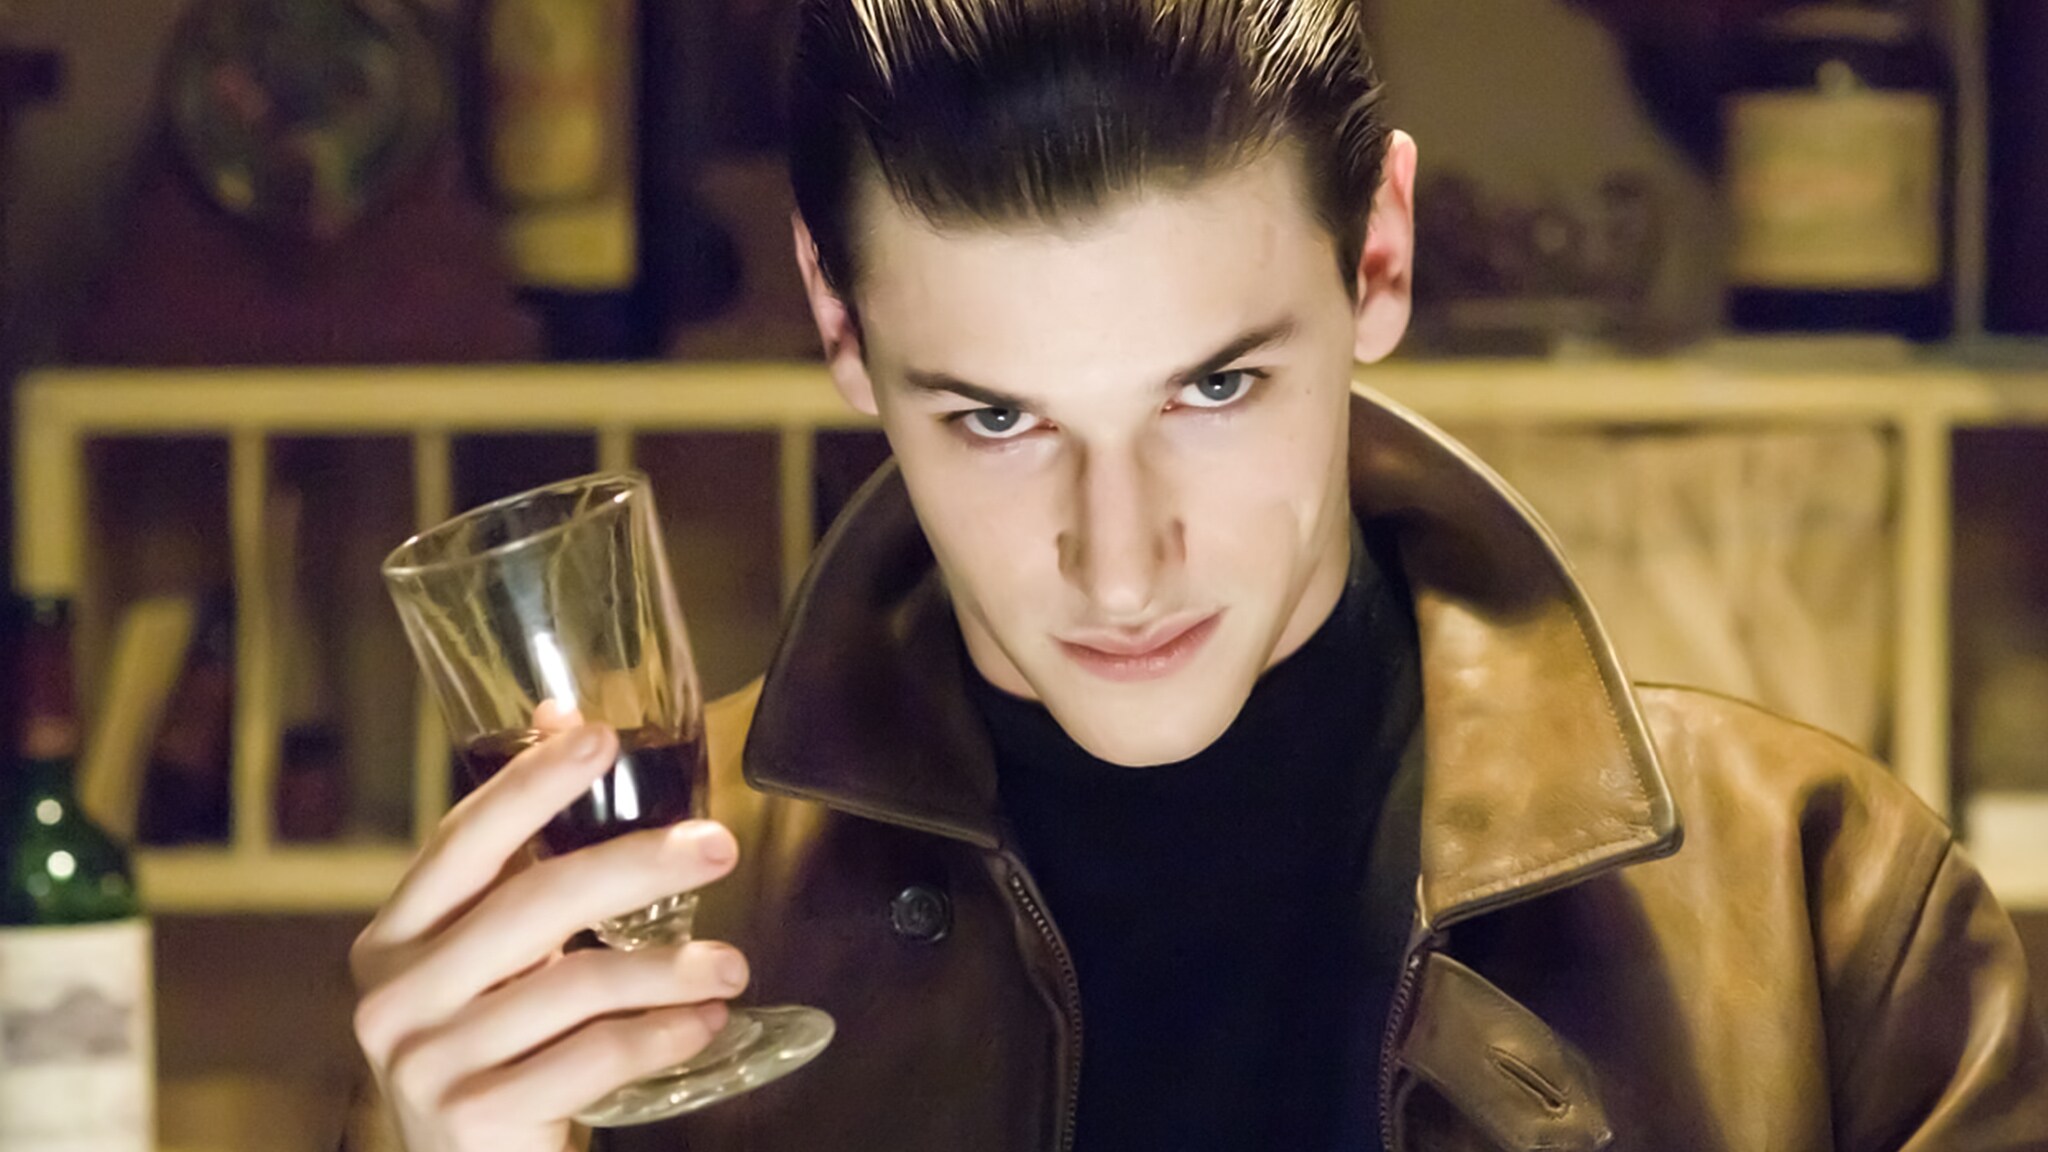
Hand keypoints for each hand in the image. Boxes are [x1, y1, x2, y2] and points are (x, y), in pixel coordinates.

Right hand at [350, 723, 745, 1151]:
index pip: (463, 841)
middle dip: (635, 865)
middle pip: (530, 904)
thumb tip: (562, 719)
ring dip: (668, 967)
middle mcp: (394, 996)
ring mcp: (426, 1062)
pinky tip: (703, 1023)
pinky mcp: (471, 1117)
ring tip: (732, 965)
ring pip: (571, 984)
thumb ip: (521, 856)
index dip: (530, 783)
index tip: (598, 736)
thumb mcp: (495, 956)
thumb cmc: (495, 1052)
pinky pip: (588, 1058)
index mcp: (396, 938)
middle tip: (717, 847)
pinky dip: (658, 1035)